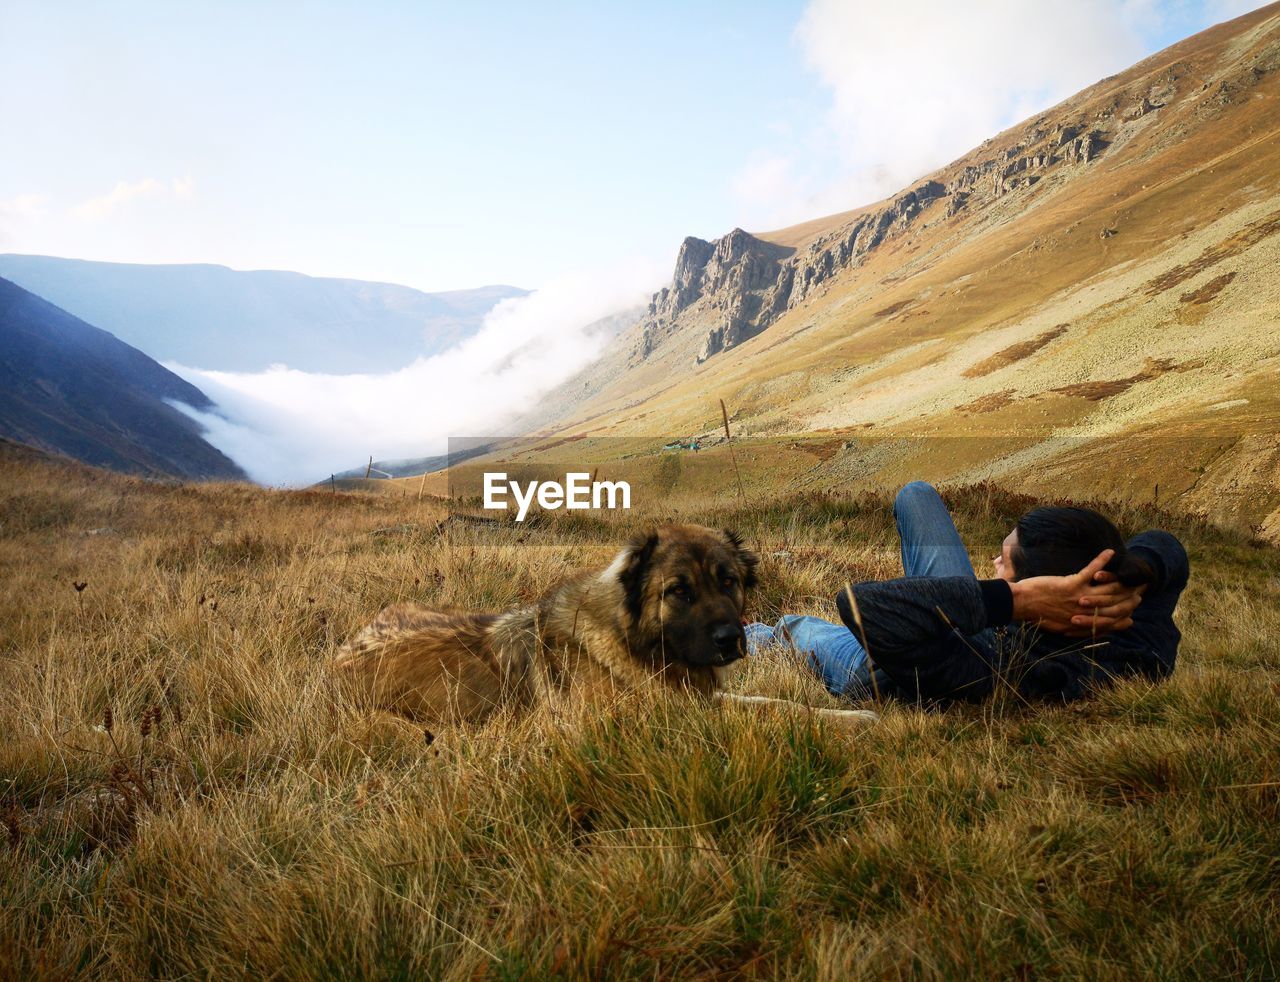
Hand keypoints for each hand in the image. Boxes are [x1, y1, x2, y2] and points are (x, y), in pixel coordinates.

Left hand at [1009, 549, 1143, 635]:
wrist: (1020, 605)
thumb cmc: (1037, 615)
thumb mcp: (1060, 627)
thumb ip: (1076, 627)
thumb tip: (1087, 628)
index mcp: (1083, 622)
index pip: (1111, 621)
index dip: (1124, 616)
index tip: (1133, 611)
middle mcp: (1085, 611)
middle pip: (1115, 604)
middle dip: (1130, 596)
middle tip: (1140, 588)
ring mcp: (1080, 597)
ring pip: (1108, 589)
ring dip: (1120, 579)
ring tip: (1129, 572)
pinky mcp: (1072, 584)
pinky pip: (1091, 570)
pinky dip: (1101, 560)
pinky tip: (1110, 552)